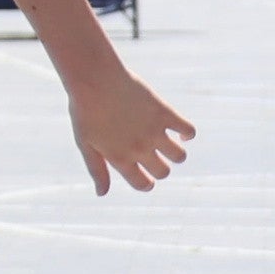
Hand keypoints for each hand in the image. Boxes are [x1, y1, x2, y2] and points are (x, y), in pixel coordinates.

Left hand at [66, 60, 195, 194]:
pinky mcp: (164, 112)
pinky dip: (188, 134)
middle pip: (163, 171)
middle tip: (153, 157)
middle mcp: (140, 148)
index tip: (146, 178)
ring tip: (166, 144)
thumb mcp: (86, 144)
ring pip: (179, 156)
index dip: (146, 184)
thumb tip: (102, 194)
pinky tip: (180, 131)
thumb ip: (97, 170)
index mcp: (120, 159)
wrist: (95, 79)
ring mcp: (154, 131)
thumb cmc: (85, 111)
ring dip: (176, 154)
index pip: (143, 184)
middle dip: (160, 169)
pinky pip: (188, 130)